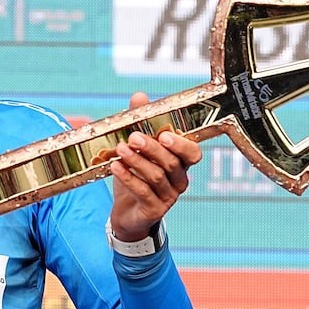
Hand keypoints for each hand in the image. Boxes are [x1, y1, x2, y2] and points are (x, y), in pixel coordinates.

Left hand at [108, 92, 202, 241]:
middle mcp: (179, 180)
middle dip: (153, 148)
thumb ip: (140, 122)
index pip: (193, 153)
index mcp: (180, 163)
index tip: (165, 134)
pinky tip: (115, 167)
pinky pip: (143, 192)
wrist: (125, 212)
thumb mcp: (135, 148)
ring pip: (157, 177)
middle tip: (133, 137)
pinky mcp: (154, 210)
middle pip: (172, 163)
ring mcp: (168, 197)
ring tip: (120, 149)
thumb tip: (140, 96)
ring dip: (138, 161)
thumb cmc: (135, 176)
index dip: (182, 145)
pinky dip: (129, 178)